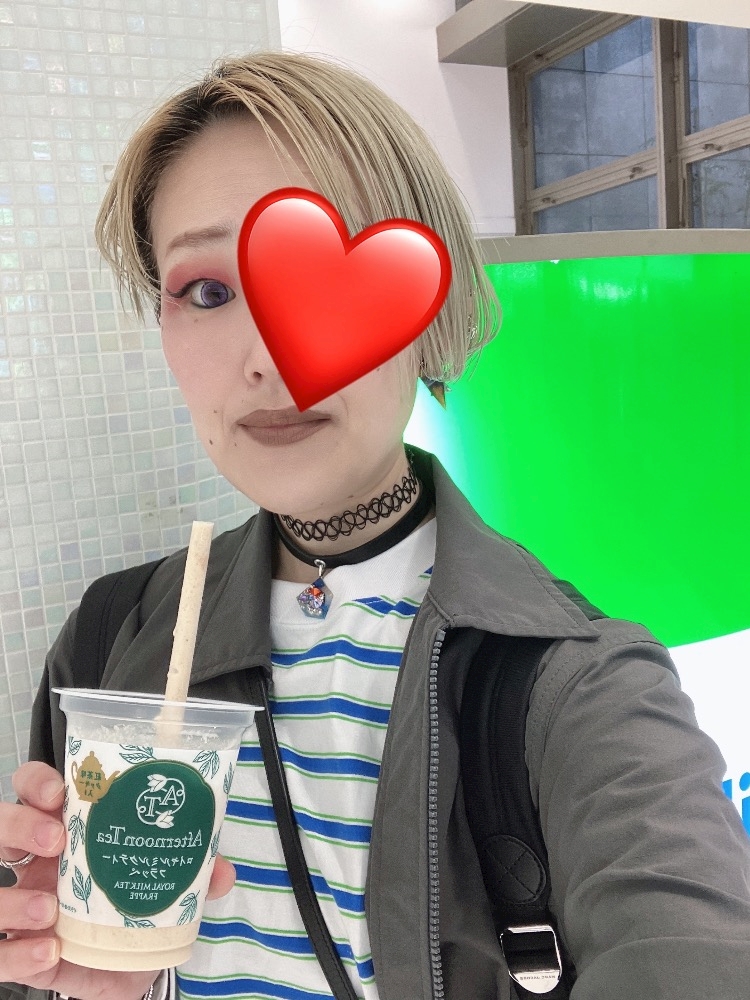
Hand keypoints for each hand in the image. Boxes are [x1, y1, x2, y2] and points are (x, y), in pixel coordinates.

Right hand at [0, 761, 235, 999]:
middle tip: (57, 840)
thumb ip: (194, 875)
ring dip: (14, 896)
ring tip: (50, 909)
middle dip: (20, 824)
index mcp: (66, 830)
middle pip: (1, 825)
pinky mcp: (16, 951)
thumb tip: (221, 872)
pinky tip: (48, 950)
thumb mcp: (164, 887)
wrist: (124, 969)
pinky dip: (17, 953)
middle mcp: (34, 862)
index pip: (33, 789)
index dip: (36, 782)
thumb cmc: (133, 909)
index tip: (60, 790)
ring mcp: (19, 905)